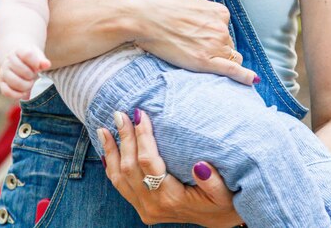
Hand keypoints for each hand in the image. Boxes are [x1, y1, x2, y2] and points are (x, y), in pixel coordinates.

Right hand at [0, 46, 50, 99]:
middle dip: (31, 75)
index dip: (35, 62)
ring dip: (25, 85)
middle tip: (33, 75)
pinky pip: (6, 91)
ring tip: (29, 84)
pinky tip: (24, 92)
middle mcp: (8, 60)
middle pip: (21, 69)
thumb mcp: (37, 56)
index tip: (38, 66)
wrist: (18, 60)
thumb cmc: (30, 59)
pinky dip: (17, 94)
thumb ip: (42, 61)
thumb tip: (47, 64)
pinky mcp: (2, 83)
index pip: (27, 54)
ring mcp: (4, 72)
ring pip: (13, 81)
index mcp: (18, 50)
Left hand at [99, 110, 241, 227]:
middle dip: (124, 138)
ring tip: (104, 129)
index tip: (139, 114)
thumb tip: (200, 166)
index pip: (148, 162)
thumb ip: (213, 182)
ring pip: (119, 178)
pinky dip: (110, 167)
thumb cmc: (224, 202)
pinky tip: (106, 151)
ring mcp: (146, 209)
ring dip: (111, 151)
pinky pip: (121, 187)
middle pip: (129, 167)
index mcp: (171, 198)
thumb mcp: (226, 193)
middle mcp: (153, 205)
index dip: (142, 136)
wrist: (220, 221)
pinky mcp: (143, 208)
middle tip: (119, 113)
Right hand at [132, 0, 254, 84]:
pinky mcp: (204, 62)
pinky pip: (232, 71)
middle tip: (194, 46)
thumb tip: (192, 2)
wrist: (141, 14)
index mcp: (218, 11)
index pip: (224, 27)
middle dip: (215, 46)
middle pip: (227, 43)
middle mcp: (220, 27)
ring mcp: (214, 45)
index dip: (212, 32)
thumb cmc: (157, 1)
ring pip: (229, 57)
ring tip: (201, 59)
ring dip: (219, 59)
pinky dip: (243, 76)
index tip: (200, 35)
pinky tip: (251, 80)